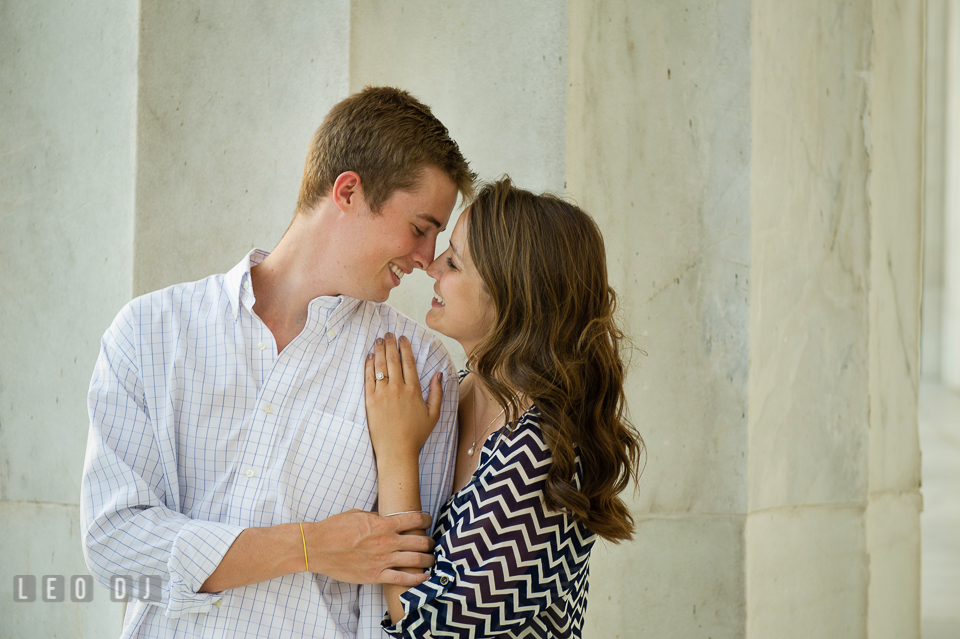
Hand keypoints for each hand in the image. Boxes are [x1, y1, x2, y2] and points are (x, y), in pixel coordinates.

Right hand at [306, 509, 434, 585]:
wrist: (318, 547)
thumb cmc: (335, 528)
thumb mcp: (359, 514)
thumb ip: (377, 517)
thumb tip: (387, 517)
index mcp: (384, 524)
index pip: (415, 519)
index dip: (426, 519)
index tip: (428, 521)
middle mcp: (387, 541)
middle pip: (420, 541)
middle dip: (430, 542)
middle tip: (432, 543)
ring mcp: (382, 560)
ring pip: (416, 560)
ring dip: (428, 559)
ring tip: (432, 559)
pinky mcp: (375, 575)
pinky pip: (402, 579)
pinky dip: (416, 579)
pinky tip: (424, 578)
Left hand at [364, 333, 442, 458]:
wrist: (397, 450)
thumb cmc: (416, 434)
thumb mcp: (433, 414)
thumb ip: (437, 392)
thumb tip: (438, 374)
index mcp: (413, 390)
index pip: (408, 362)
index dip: (405, 348)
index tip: (402, 339)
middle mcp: (397, 389)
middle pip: (393, 360)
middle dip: (390, 344)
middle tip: (388, 334)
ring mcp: (382, 394)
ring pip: (380, 366)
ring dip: (379, 351)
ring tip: (378, 340)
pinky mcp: (370, 401)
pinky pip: (368, 379)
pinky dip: (368, 366)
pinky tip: (369, 357)